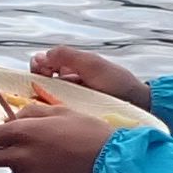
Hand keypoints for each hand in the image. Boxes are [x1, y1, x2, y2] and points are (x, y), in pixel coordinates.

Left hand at [0, 104, 123, 172]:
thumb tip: (12, 119)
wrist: (113, 163)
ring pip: (12, 169)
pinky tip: (58, 169)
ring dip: (21, 162)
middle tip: (4, 146)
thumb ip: (31, 112)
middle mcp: (23, 158)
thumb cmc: (90, 133)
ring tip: (49, 155)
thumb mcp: (60, 111)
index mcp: (25, 134)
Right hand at [29, 44, 145, 107]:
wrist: (137, 106)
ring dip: (38, 95)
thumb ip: (67, 55)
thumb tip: (42, 55)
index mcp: (72, 67)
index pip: (45, 63)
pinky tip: (46, 110)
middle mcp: (68, 84)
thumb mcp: (92, 64)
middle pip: (41, 80)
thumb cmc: (118, 83)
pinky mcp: (71, 117)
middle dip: (35, 79)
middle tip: (40, 81)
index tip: (40, 68)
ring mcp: (69, 101)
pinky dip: (47, 110)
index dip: (38, 64)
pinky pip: (53, 112)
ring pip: (44, 96)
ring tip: (41, 97)